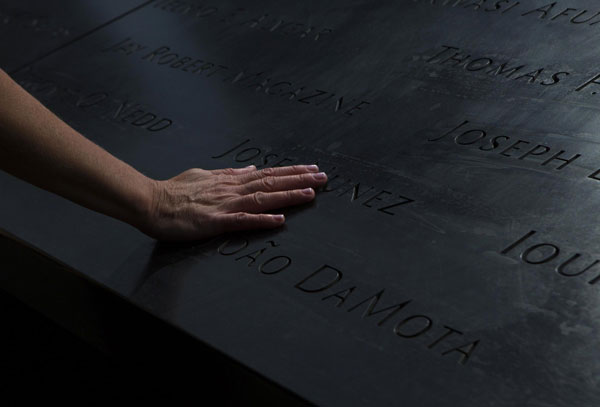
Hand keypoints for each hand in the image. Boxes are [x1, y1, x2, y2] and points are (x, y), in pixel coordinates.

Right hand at [140, 164, 327, 240]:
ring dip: (287, 196)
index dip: (291, 172)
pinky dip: (262, 220)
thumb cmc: (174, 192)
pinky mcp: (214, 221)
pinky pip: (242, 221)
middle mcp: (231, 189)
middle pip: (271, 182)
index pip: (266, 173)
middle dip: (299, 180)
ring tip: (311, 194)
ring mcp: (224, 204)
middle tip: (324, 178)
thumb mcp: (204, 175)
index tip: (311, 169)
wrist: (149, 202)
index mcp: (229, 180)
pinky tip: (280, 221)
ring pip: (262, 198)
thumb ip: (228, 173)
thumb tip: (249, 168)